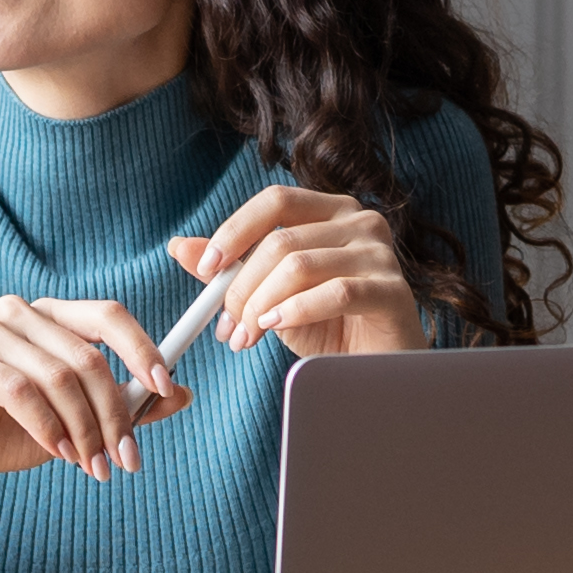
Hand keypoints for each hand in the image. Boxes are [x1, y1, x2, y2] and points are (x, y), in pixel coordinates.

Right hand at [0, 293, 189, 495]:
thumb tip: (182, 393)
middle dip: (114, 414)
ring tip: (92, 466)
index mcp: (53, 316)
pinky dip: (46, 426)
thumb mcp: (79, 422)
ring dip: (84, 429)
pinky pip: (19, 390)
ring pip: (58, 377)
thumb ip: (125, 405)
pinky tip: (58, 453)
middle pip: (87, 356)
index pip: (108, 316)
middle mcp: (21, 313)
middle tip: (126, 459)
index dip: (142, 349)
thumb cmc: (12, 431)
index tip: (165, 387)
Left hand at [171, 182, 437, 361]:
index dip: (235, 231)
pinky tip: (276, 328)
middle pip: (281, 241)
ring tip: (245, 339)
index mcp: (332, 212)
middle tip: (227, 327)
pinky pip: (335, 292)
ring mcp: (381, 254)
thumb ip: (234, 270)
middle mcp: (360, 222)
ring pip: (300, 266)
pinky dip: (295, 310)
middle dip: (242, 288)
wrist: (379, 370)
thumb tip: (180, 247)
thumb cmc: (330, 327)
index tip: (205, 270)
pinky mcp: (393, 289)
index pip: (276, 201)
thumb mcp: (273, 295)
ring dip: (261, 307)